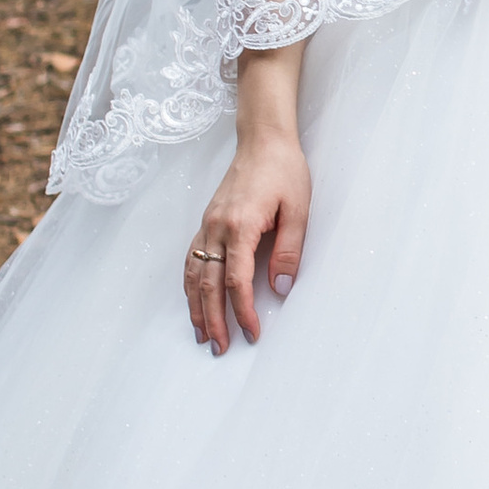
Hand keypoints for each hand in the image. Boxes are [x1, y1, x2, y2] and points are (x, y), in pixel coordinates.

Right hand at [184, 127, 310, 351]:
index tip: (252, 332)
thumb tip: (282, 287)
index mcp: (241, 226)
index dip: (244, 310)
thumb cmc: (284, 171)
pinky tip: (194, 301)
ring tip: (201, 335)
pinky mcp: (206, 222)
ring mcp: (207, 225)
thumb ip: (290, 249)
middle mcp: (217, 228)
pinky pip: (192, 260)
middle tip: (221, 348)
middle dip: (214, 320)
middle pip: (209, 284)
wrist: (263, 141)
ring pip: (194, 275)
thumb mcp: (298, 209)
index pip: (237, 280)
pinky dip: (190, 285)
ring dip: (196, 307)